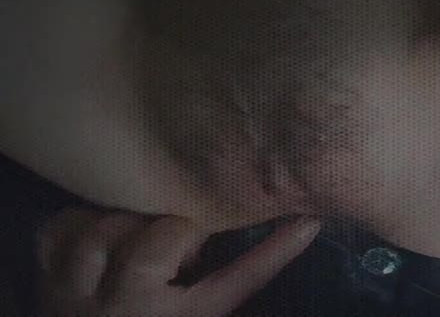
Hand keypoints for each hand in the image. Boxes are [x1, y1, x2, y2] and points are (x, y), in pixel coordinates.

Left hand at [36, 208, 320, 316]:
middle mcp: (128, 306)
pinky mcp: (43, 274)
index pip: (240, 281)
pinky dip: (77, 223)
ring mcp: (78, 289)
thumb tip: (289, 233)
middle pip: (161, 241)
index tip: (308, 220)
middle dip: (179, 229)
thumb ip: (221, 283)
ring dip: (127, 224)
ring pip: (107, 230)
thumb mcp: (196, 314)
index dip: (278, 250)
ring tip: (137, 237)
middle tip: (184, 239)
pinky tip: (93, 238)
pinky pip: (60, 228)